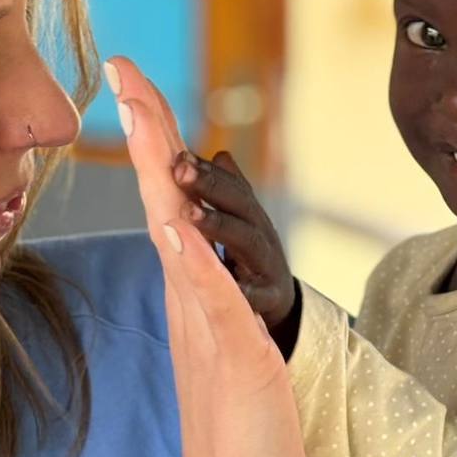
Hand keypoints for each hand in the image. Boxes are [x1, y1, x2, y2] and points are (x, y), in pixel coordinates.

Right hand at [105, 56, 312, 456]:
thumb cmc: (240, 450)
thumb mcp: (231, 360)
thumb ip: (211, 307)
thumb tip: (194, 257)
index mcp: (196, 298)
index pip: (173, 202)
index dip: (154, 140)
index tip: (133, 82)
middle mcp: (194, 307)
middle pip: (165, 200)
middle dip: (146, 130)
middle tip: (122, 67)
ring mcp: (209, 334)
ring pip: (180, 238)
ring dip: (162, 174)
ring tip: (142, 111)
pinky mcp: (235, 367)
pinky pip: (211, 304)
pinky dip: (193, 261)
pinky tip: (177, 223)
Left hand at [172, 148, 299, 332]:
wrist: (279, 302)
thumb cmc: (251, 257)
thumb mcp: (243, 222)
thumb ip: (229, 190)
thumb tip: (220, 154)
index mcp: (247, 216)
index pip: (228, 184)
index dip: (204, 169)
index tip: (177, 156)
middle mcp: (260, 234)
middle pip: (238, 205)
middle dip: (210, 184)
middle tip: (180, 171)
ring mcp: (268, 265)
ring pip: (247, 242)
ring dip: (218, 225)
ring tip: (188, 213)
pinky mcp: (272, 299)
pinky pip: (260, 295)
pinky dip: (247, 289)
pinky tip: (229, 283)